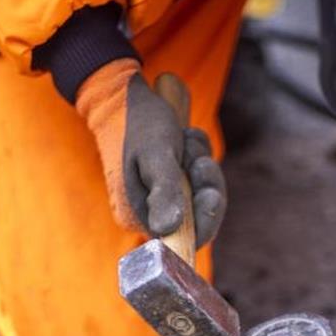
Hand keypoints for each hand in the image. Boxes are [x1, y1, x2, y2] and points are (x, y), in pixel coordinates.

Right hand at [75, 61, 225, 247]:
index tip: (209, 195)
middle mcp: (150, 212)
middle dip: (206, 185)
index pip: (183, 239)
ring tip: (186, 140)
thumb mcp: (155, 155)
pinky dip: (198, 154)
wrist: (125, 95)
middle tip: (198, 160)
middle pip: (199, 216)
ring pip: (202, 193)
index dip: (204, 220)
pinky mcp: (172, 179)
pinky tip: (186, 136)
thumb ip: (164, 191)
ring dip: (201, 163)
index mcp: (139, 216)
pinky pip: (199, 176)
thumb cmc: (138, 124)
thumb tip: (167, 229)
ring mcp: (162, 195)